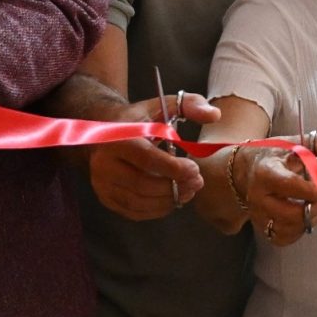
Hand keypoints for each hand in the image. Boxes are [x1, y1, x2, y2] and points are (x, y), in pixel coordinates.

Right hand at [85, 92, 219, 218]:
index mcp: (118, 138)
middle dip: (174, 188)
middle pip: (142, 184)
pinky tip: (171, 200)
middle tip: (196, 183)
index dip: (175, 169)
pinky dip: (156, 210)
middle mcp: (104, 163)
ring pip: (138, 202)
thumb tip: (214, 115)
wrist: (104, 131)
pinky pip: (133, 212)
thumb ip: (191, 105)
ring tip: (188, 192)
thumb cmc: (139, 119)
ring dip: (168, 201)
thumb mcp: (163, 105)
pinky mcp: (105, 197)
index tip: (196, 169)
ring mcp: (102, 183)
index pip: (148, 159)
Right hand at [238, 134, 316, 247]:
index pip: (289, 185)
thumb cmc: (275, 156)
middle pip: (291, 213)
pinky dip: (299, 231)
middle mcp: (259, 197)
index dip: (312, 190)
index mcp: (266, 172)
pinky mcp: (261, 227)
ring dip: (310, 220)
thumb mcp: (297, 144)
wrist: (246, 169)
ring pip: (289, 228)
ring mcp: (259, 215)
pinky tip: (306, 216)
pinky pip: (283, 238)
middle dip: (315, 208)